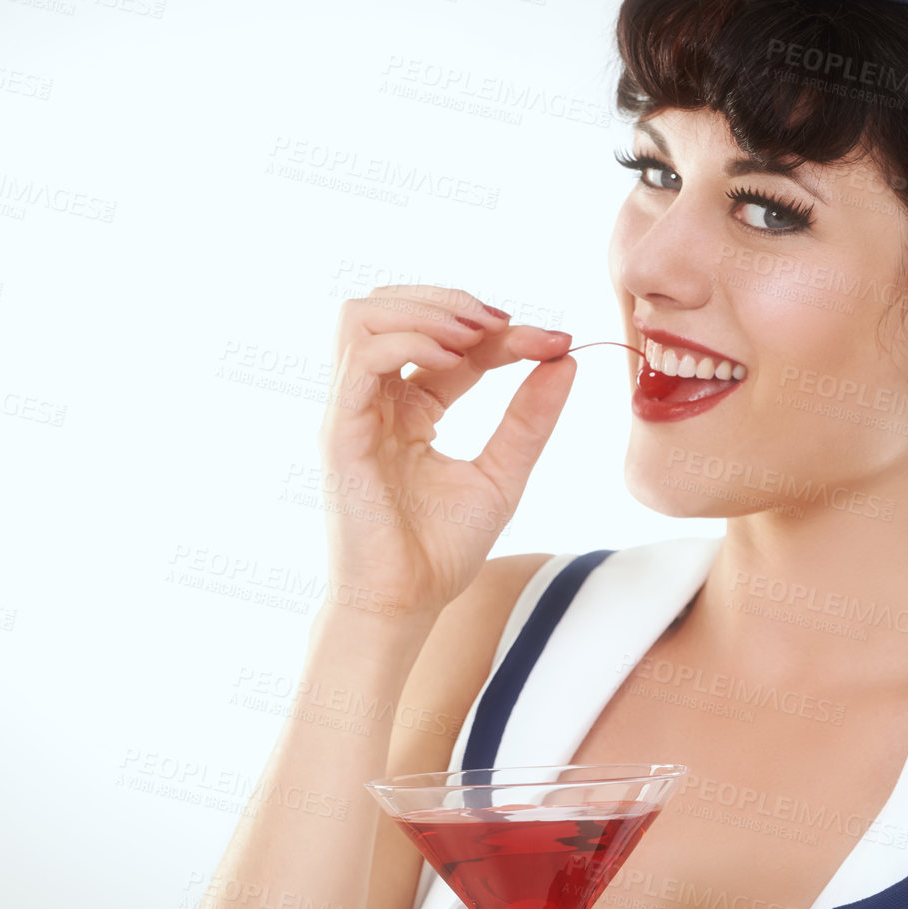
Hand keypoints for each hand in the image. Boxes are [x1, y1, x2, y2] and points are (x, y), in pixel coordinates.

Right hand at [316, 285, 575, 618]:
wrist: (407, 606)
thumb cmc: (442, 550)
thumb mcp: (503, 473)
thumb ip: (530, 418)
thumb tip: (565, 359)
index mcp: (411, 408)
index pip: (450, 342)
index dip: (502, 330)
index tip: (554, 340)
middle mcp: (377, 401)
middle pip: (393, 307)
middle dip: (454, 302)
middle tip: (508, 325)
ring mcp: (354, 411)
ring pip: (364, 316)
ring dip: (426, 310)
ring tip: (478, 335)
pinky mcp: (342, 431)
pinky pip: (361, 359)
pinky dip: (409, 343)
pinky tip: (453, 360)